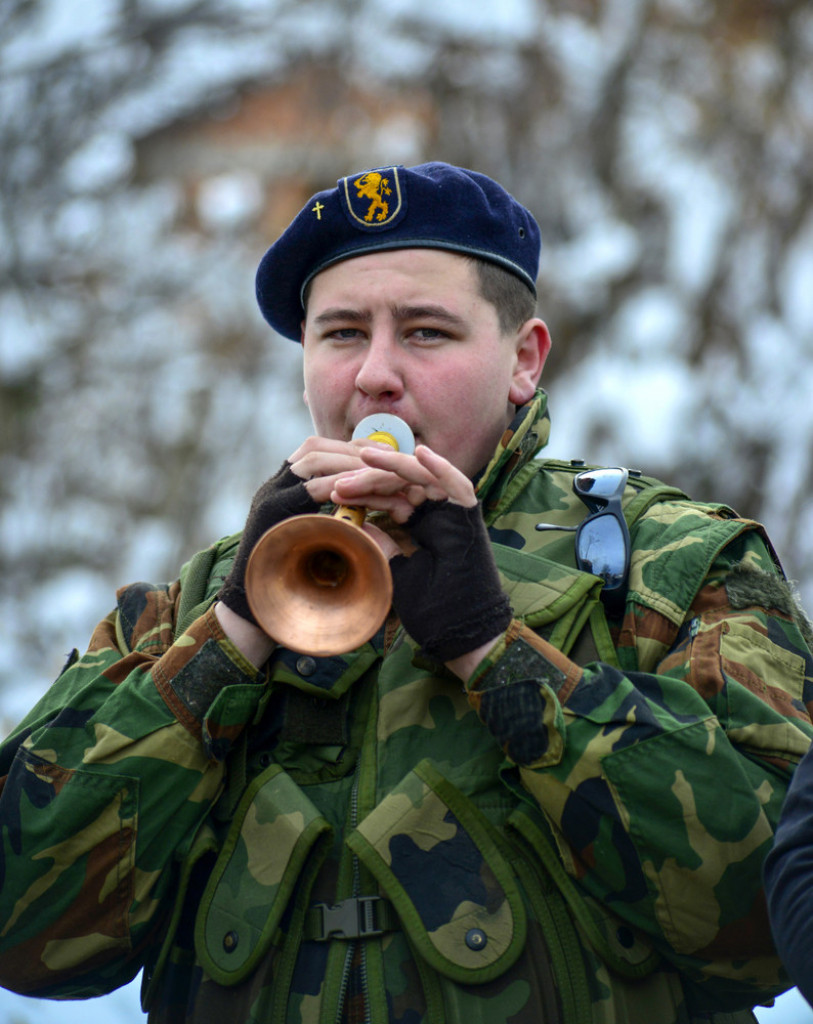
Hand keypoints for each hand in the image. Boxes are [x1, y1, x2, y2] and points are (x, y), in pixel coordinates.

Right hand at [217, 436, 384, 626]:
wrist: (252, 606)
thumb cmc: (289, 579)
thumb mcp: (311, 538)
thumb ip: (328, 516)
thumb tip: (364, 502)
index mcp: (283, 489)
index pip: (317, 451)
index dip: (349, 448)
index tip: (381, 453)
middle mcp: (274, 486)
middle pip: (314, 448)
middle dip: (353, 451)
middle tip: (387, 458)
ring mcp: (270, 497)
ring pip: (312, 461)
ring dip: (350, 465)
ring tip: (380, 475)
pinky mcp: (272, 513)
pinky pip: (308, 490)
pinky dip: (338, 486)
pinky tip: (363, 492)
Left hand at [332, 445, 511, 662]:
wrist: (462, 633)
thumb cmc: (434, 609)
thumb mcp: (396, 572)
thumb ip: (381, 547)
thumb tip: (356, 524)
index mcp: (421, 525)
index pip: (390, 498)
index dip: (363, 493)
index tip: (336, 493)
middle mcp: (437, 514)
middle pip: (402, 484)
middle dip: (370, 479)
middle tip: (341, 480)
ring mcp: (453, 514)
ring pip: (423, 479)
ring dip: (396, 466)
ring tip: (366, 456)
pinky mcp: (470, 517)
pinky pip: (457, 485)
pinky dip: (441, 468)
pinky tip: (420, 454)